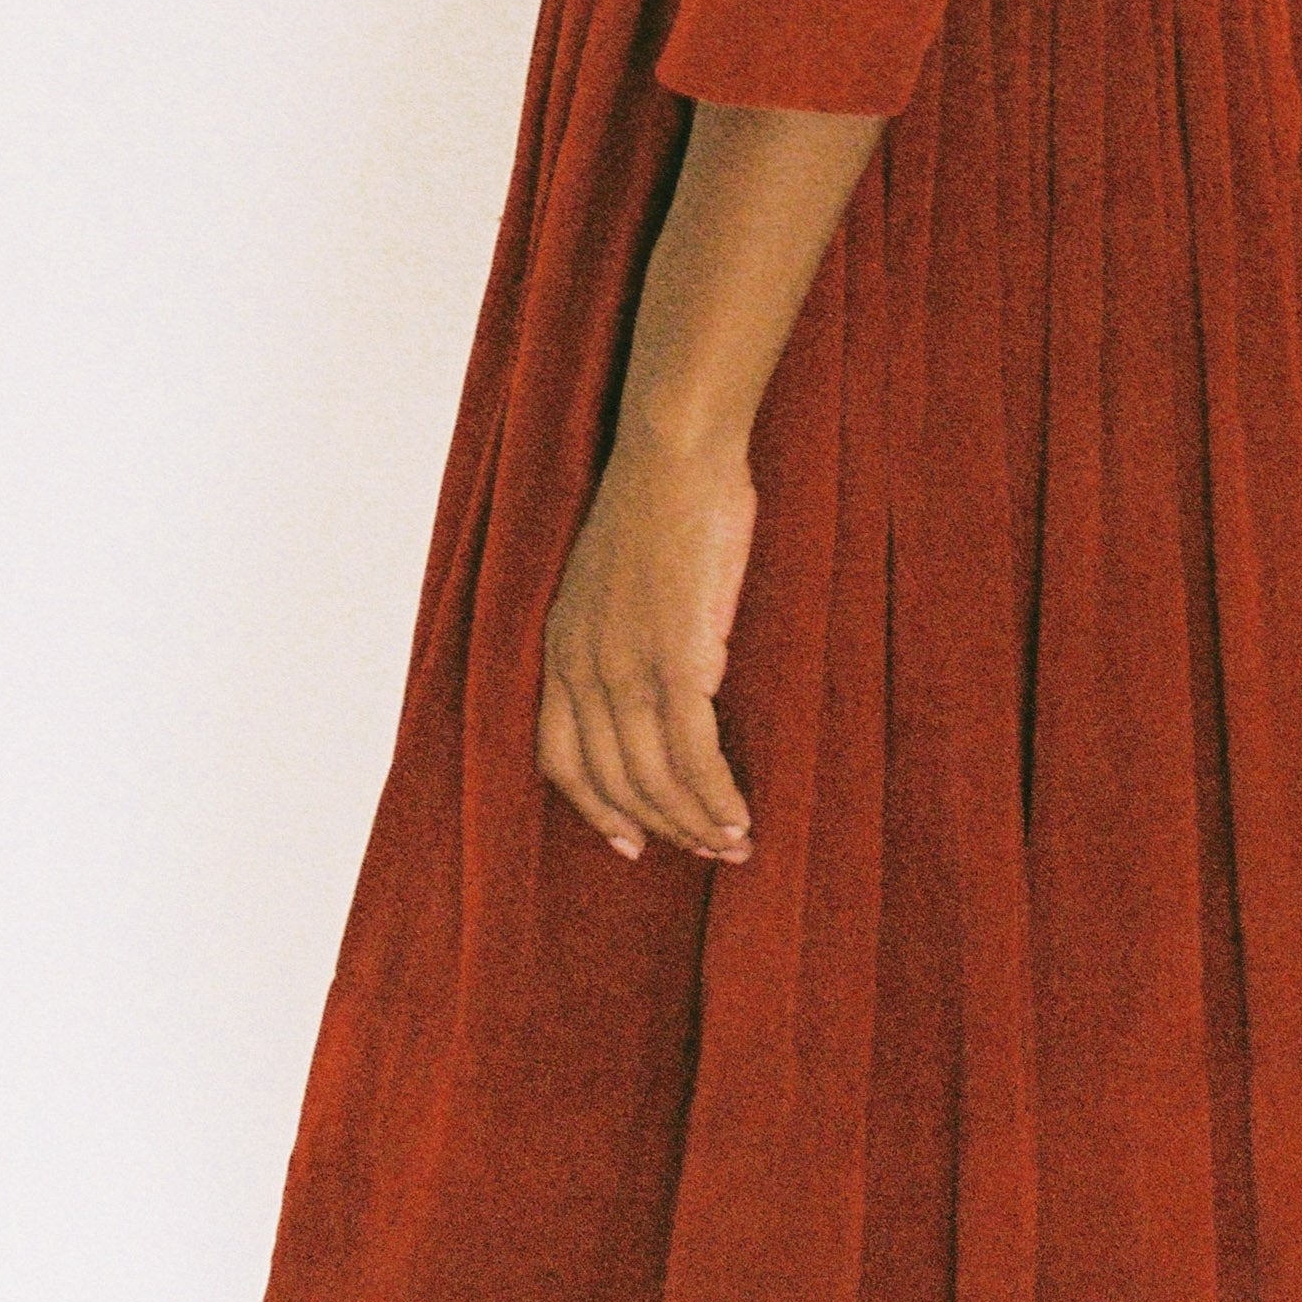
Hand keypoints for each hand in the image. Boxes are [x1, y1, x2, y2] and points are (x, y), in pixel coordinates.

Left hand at [537, 419, 756, 864]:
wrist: (675, 453)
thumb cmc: (660, 500)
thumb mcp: (614, 577)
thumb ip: (623, 632)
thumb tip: (668, 678)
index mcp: (560, 646)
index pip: (561, 758)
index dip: (595, 809)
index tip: (630, 841)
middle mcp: (581, 667)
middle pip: (613, 781)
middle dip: (662, 827)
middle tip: (707, 848)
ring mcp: (625, 666)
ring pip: (654, 778)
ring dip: (697, 822)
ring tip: (736, 843)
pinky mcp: (676, 659)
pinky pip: (692, 754)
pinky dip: (716, 796)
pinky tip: (741, 814)